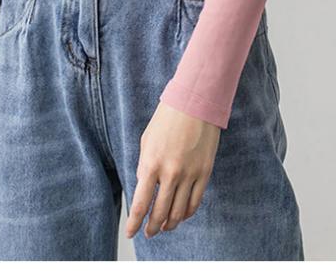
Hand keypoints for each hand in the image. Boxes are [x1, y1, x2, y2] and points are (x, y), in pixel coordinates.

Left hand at [125, 101, 220, 238]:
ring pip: (178, 212)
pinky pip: (195, 201)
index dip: (134, 223)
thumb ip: (145, 166)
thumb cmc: (167, 118)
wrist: (195, 102)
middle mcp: (171, 172)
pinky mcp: (205, 172)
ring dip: (170, 224)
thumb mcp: (147, 140)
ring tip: (164, 226)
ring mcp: (190, 173)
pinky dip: (187, 213)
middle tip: (149, 232)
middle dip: (152, 227)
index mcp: (151, 163)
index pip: (140, 204)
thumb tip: (145, 187)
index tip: (130, 232)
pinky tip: (181, 214)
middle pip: (160, 213)